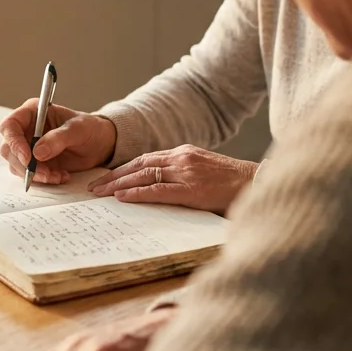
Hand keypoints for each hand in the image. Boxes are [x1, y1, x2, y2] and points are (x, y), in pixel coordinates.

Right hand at [0, 99, 117, 185]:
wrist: (99, 144)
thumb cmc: (89, 129)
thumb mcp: (78, 129)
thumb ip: (58, 138)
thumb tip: (37, 152)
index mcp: (32, 112)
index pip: (10, 126)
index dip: (14, 142)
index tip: (28, 158)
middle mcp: (26, 129)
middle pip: (8, 148)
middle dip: (25, 164)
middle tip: (45, 173)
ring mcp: (28, 147)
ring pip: (16, 164)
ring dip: (35, 174)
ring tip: (57, 175)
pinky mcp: (34, 163)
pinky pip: (29, 174)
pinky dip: (43, 179)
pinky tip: (60, 176)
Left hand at [88, 145, 256, 214]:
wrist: (259, 184)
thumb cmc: (234, 185)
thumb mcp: (204, 174)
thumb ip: (183, 177)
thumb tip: (159, 189)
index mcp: (184, 153)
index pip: (145, 159)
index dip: (122, 168)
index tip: (105, 178)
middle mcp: (182, 158)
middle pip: (139, 164)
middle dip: (113, 176)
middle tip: (92, 187)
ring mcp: (187, 172)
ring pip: (144, 174)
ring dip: (118, 184)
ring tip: (99, 194)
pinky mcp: (193, 189)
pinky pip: (158, 190)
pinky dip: (137, 192)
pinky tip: (122, 197)